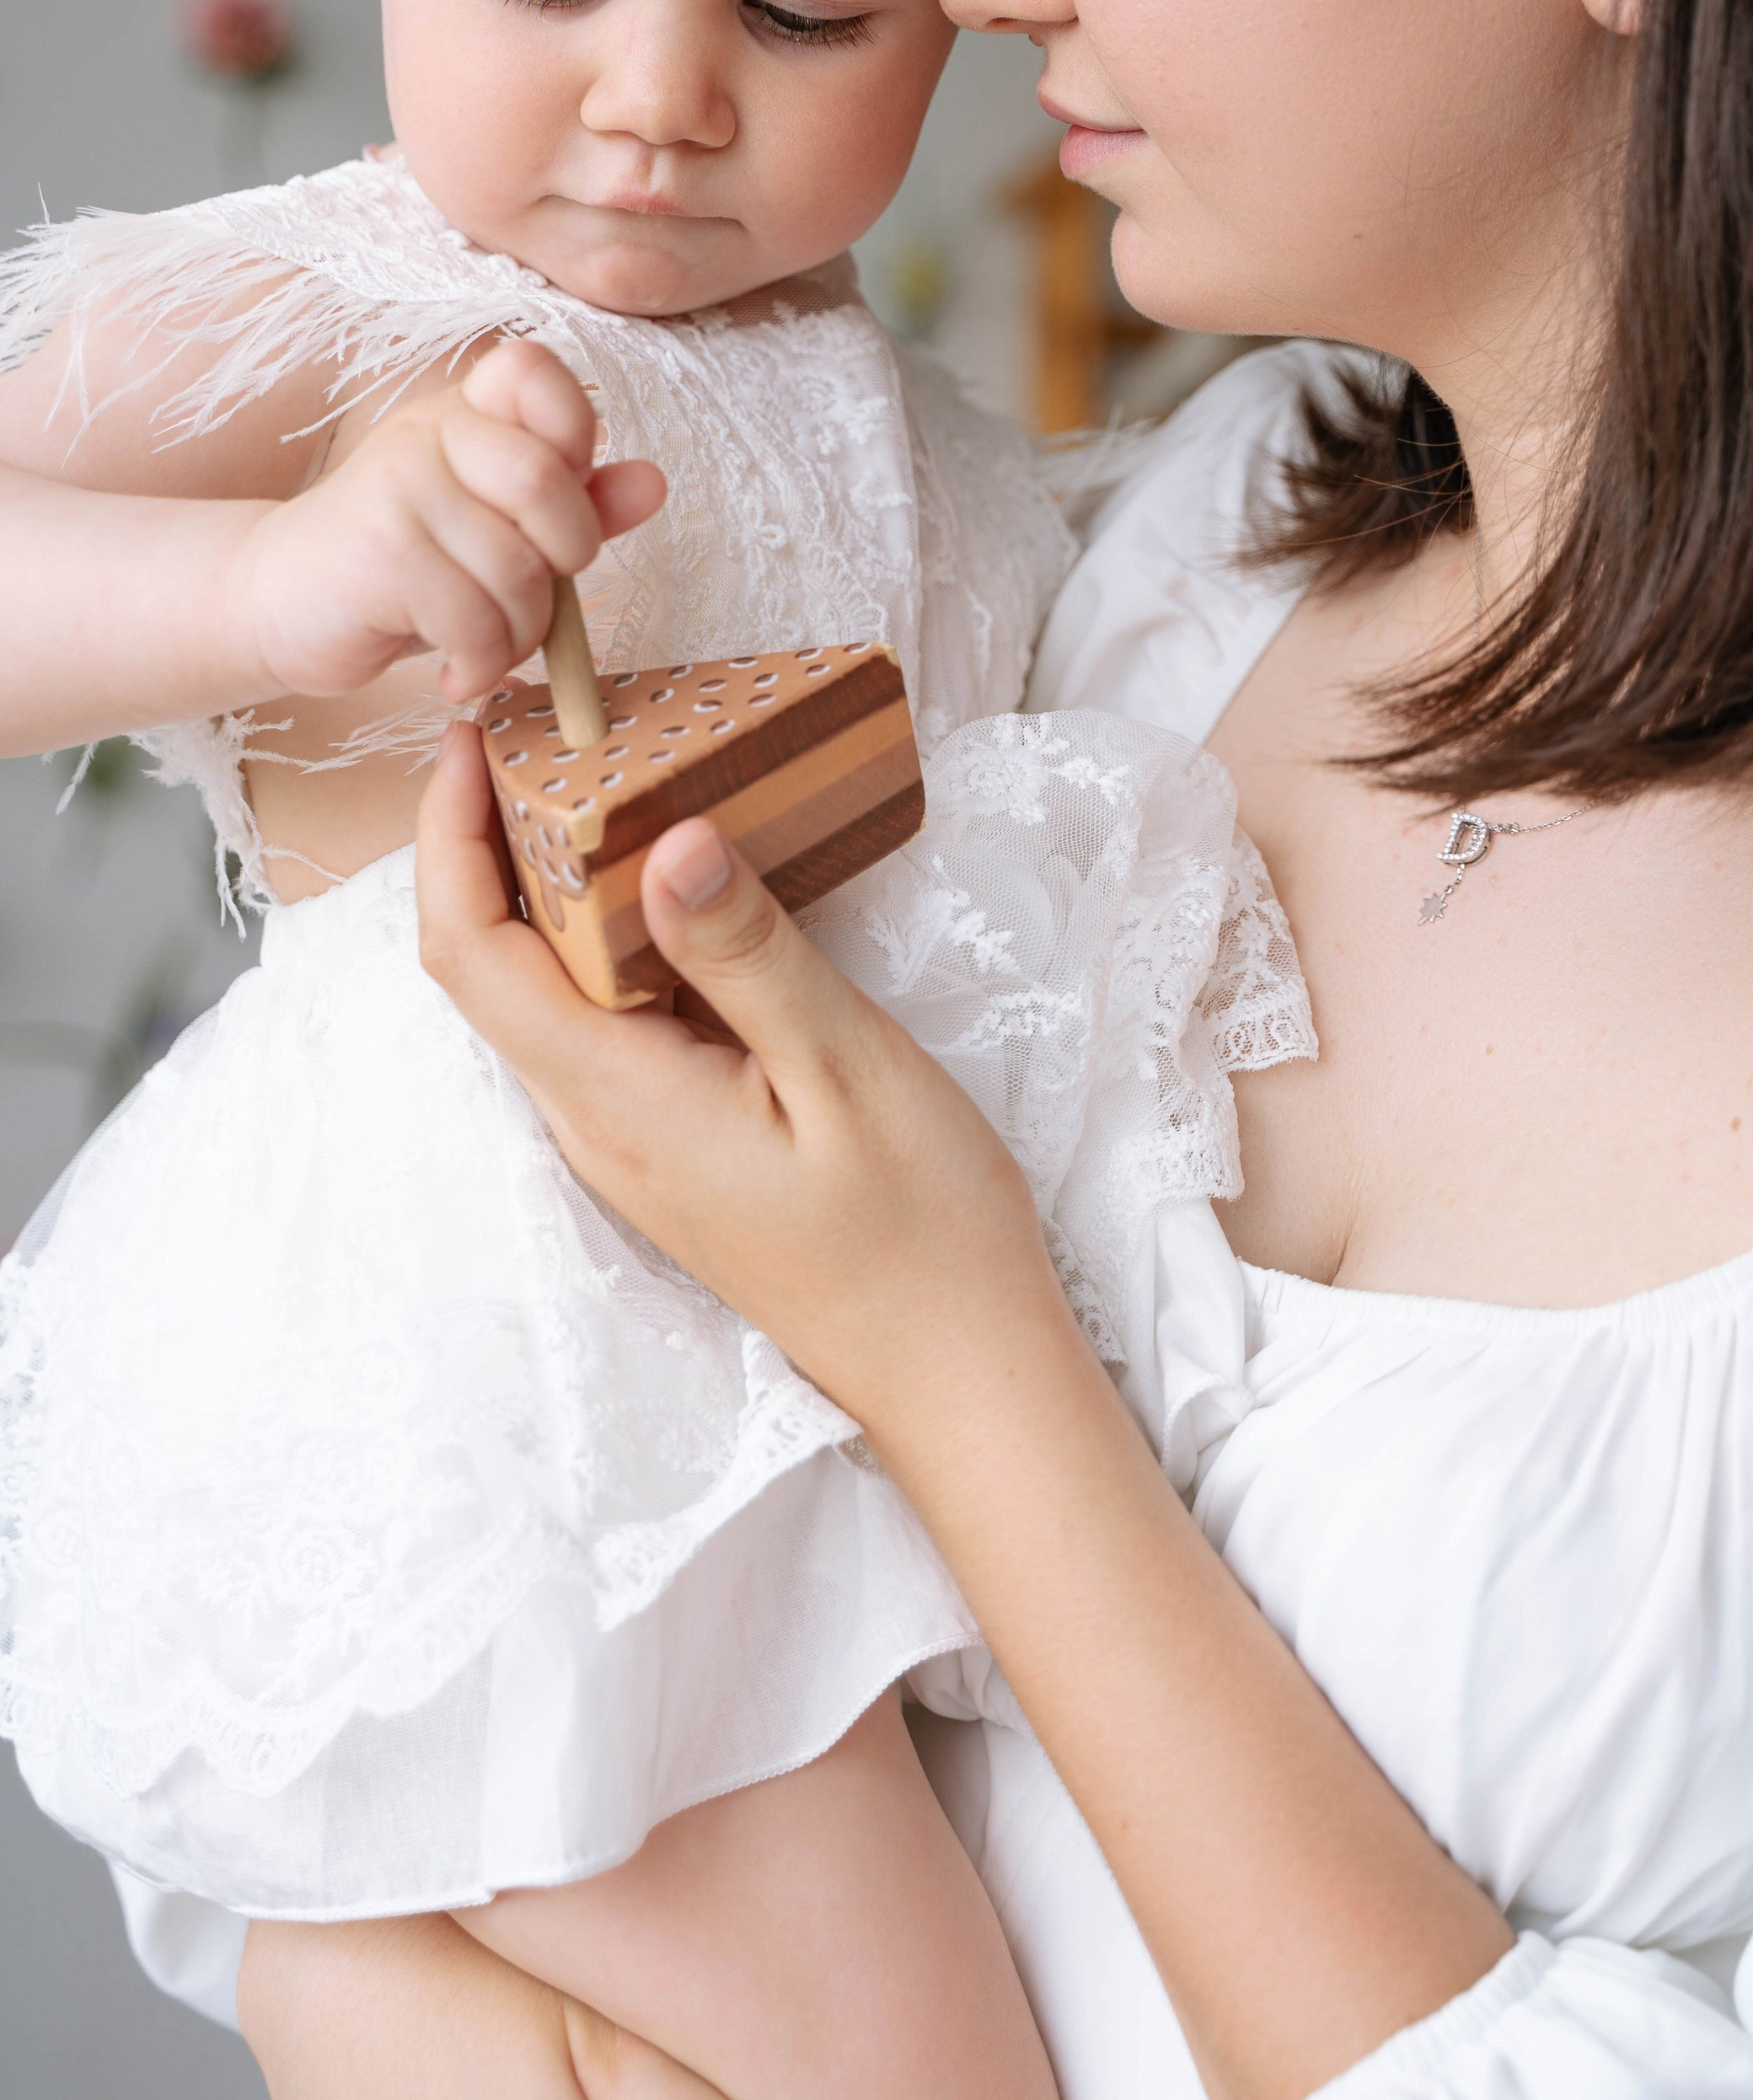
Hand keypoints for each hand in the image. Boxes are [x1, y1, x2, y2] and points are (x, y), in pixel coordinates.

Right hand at [237, 340, 664, 703]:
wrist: (277, 604)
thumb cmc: (401, 567)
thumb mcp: (495, 531)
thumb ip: (574, 504)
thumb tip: (652, 482)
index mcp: (464, 410)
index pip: (533, 370)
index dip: (571, 434)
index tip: (554, 502)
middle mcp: (430, 431)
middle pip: (546, 482)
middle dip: (563, 560)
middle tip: (534, 596)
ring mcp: (399, 483)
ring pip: (517, 570)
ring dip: (518, 634)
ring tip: (484, 648)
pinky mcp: (380, 549)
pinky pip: (475, 619)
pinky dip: (480, 664)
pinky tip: (455, 673)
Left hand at [415, 722, 1064, 1436]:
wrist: (955, 1368)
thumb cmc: (920, 1229)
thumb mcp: (847, 1067)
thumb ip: (746, 953)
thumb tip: (663, 839)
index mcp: (617, 1098)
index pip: (472, 953)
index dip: (449, 837)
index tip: (475, 737)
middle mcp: (594, 1121)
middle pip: (489, 965)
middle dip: (487, 840)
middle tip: (547, 731)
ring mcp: (626, 1139)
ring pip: (543, 991)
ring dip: (546, 885)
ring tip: (605, 781)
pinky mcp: (669, 1140)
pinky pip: (601, 1020)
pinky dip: (606, 936)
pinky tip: (670, 885)